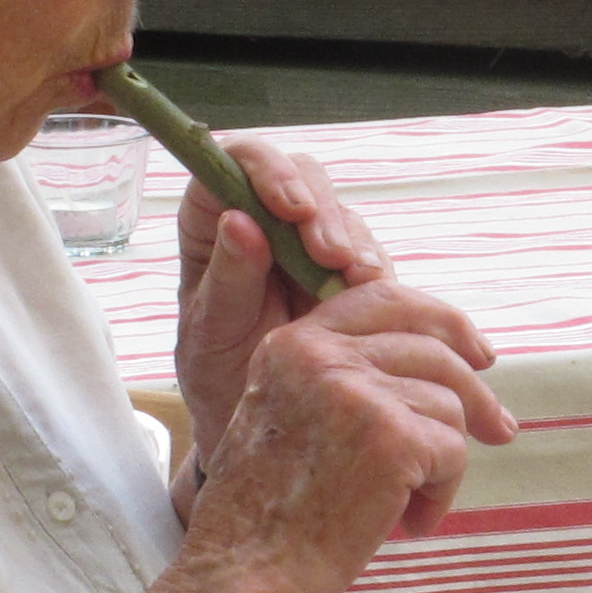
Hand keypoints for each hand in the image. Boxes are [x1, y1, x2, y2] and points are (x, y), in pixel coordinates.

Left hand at [174, 135, 410, 467]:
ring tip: (360, 283)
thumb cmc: (219, 379)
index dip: (266, 170)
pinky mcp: (348, 275)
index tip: (291, 209)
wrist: (262, 428)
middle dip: (324, 210)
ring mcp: (311, 247)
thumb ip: (226, 281)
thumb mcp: (210, 337)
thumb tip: (238, 221)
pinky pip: (371, 258)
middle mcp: (265, 224)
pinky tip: (380, 297)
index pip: (232, 164)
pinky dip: (380, 274)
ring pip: (342, 216)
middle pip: (301, 177)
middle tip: (333, 257)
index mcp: (213, 225)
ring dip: (355, 243)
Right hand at [181, 279, 519, 592]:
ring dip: (442, 462)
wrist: (247, 574)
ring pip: (448, 406)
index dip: (444, 322)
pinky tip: (407, 523)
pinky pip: (452, 452)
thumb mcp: (292, 418)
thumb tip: (450, 368)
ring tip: (407, 505)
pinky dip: (440, 494)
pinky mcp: (391, 437)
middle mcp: (321, 355)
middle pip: (433, 349)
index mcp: (293, 344)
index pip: (385, 297)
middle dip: (477, 393)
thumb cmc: (272, 514)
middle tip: (502, 430)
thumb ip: (347, 380)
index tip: (479, 354)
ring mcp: (357, 392)